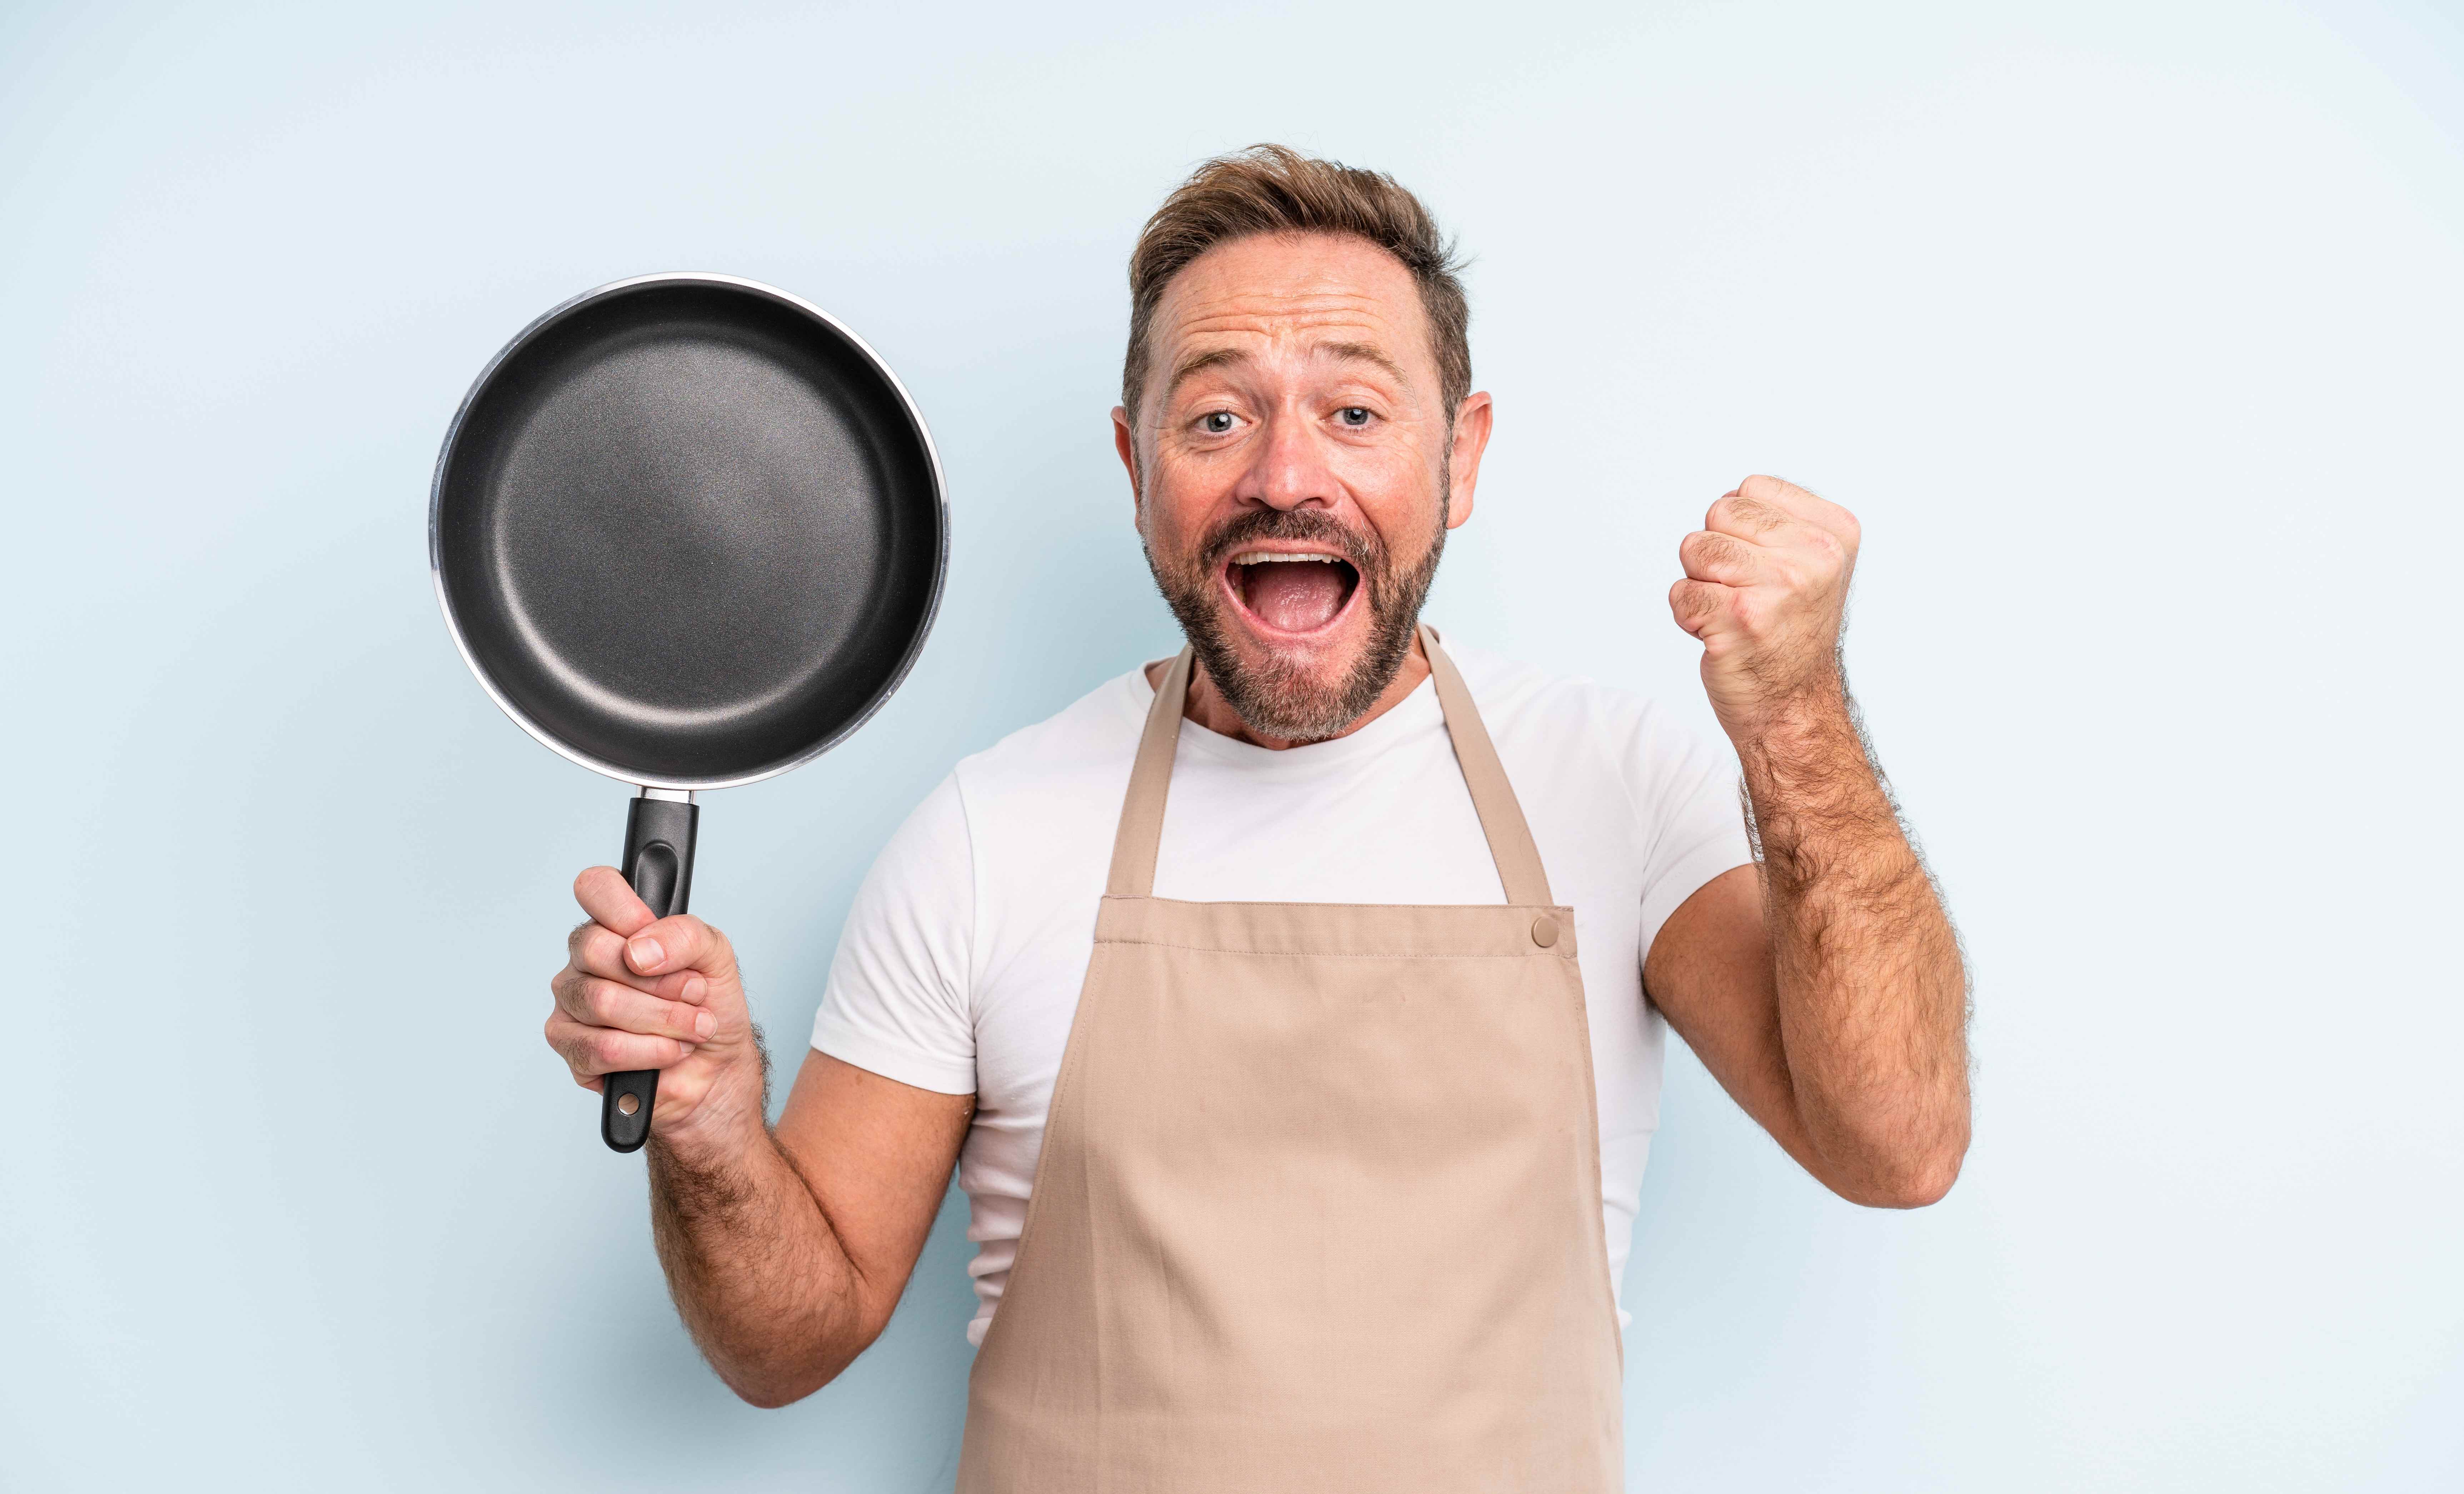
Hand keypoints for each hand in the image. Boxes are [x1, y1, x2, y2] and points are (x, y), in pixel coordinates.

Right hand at [545, 868, 765, 1153]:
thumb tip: (639, 949)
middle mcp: (585, 961)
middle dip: (660, 980)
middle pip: (595, 948)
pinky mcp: (573, 1049)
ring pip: (601, 1001)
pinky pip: (602, 1047)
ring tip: (691, 1027)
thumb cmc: (710, 1007)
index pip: (595, 887)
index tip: (654, 935)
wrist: (717, 1071)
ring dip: (663, 1019)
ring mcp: (573, 1004)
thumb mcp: (716, 958)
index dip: (623, 908)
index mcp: (617, 926)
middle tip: (693, 994)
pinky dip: (650, 1051)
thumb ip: (684, 936)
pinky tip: (670, 1051)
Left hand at [1669, 474, 1860, 742]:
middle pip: (1718, 512)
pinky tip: (1721, 635)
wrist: (1794, 706)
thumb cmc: (1790, 631)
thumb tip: (1729, 498)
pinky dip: (1688, 616)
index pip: (1751, 489)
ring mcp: (1779, 587)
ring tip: (1734, 612)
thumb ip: (1778, 521)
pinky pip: (1680, 593)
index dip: (1741, 527)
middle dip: (1716, 552)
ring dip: (1700, 582)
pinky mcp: (1740, 619)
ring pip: (1694, 548)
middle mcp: (1815, 557)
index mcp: (1835, 532)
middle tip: (1746, 593)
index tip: (1766, 567)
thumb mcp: (1811, 563)